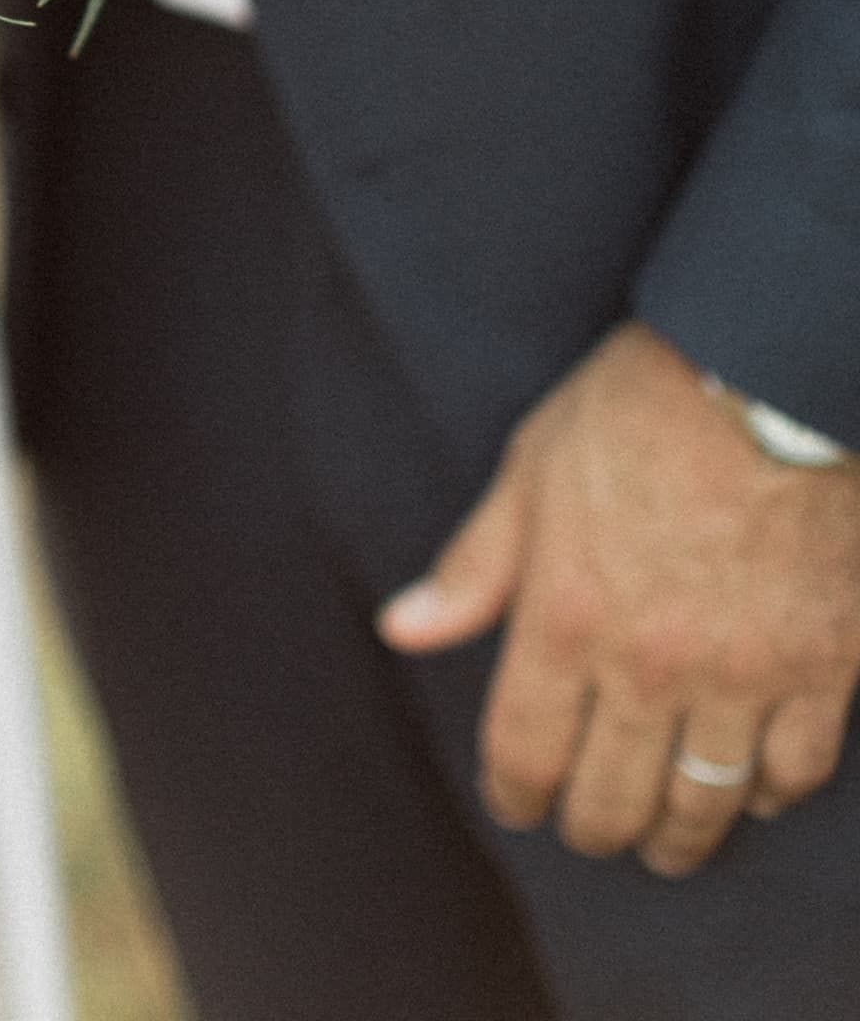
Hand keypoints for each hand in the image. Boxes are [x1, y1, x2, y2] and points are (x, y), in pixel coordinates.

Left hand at [380, 324, 859, 877]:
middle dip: (593, 828)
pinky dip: (770, 793)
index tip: (516, 805)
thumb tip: (403, 629)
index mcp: (565, 618)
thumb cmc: (636, 410)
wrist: (765, 376)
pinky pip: (794, 771)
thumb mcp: (531, 471)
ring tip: (665, 844)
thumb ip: (475, 566)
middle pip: (612, 801)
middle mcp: (648, 666)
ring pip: (704, 804)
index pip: (525, 754)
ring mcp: (740, 676)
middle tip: (592, 829)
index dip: (515, 795)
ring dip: (679, 838)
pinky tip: (753, 790)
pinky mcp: (822, 668)